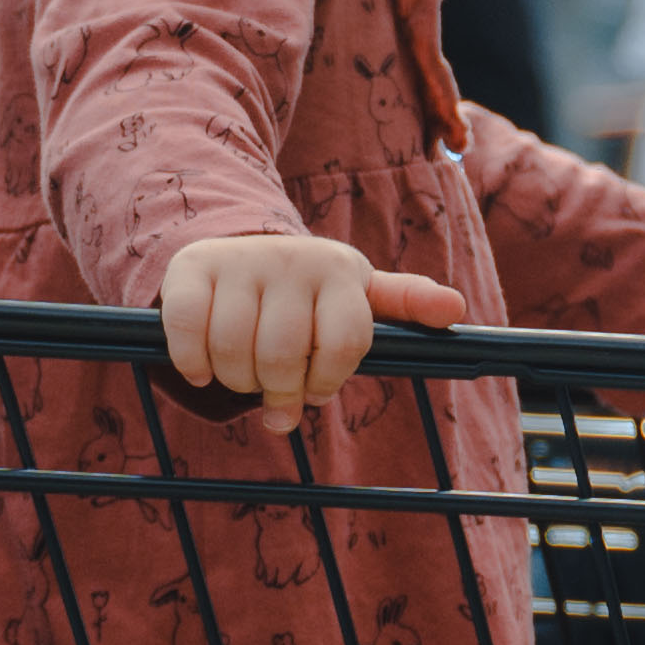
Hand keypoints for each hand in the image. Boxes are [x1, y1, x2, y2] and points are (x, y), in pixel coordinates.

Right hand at [157, 233, 457, 417]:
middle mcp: (292, 258)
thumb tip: (455, 309)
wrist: (241, 250)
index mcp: (340, 270)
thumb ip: (404, 305)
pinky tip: (204, 370)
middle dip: (278, 391)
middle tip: (274, 395)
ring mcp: (240, 261)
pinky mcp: (193, 268)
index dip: (325, 382)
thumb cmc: (311, 293)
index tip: (315, 389)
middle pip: (285, 355)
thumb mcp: (360, 295)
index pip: (345, 343)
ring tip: (243, 377)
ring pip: (235, 348)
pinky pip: (188, 331)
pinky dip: (194, 365)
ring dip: (236, 381)